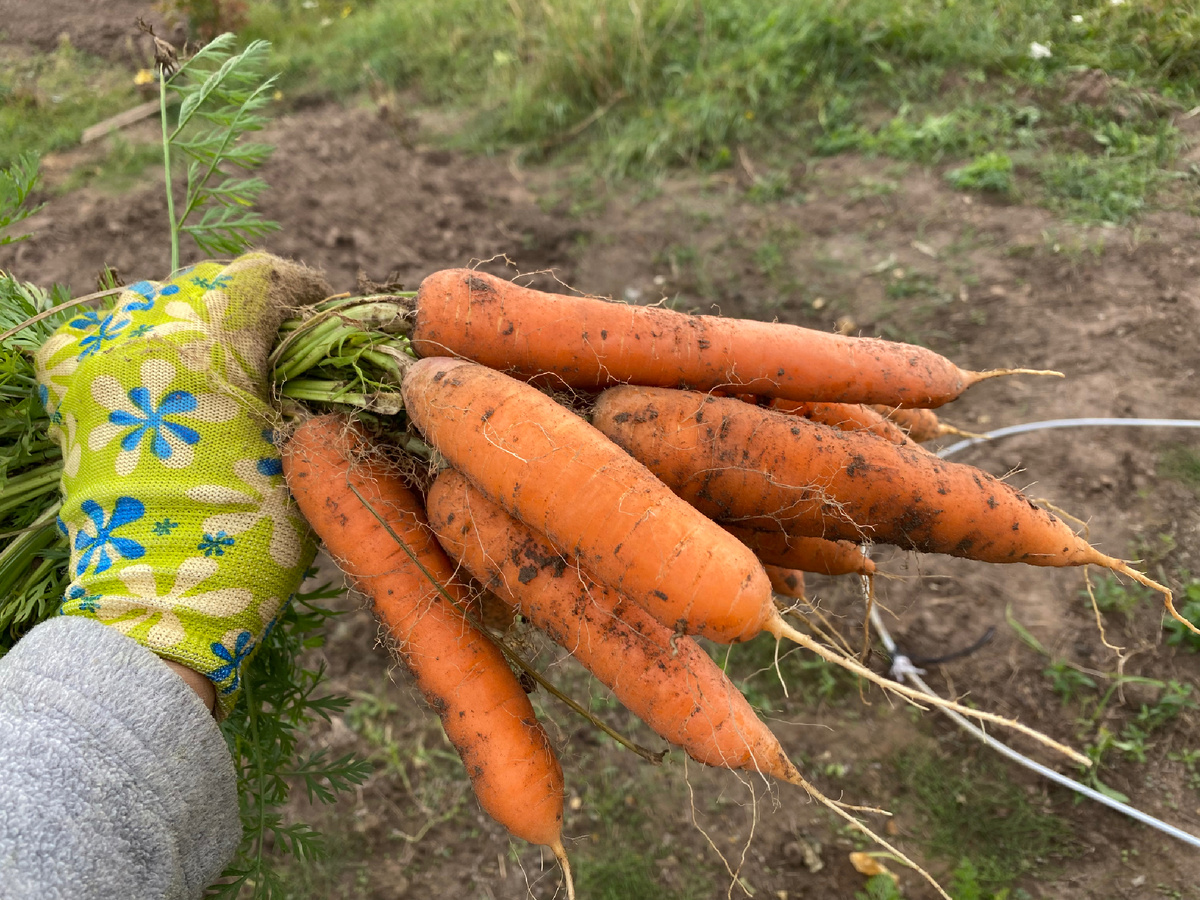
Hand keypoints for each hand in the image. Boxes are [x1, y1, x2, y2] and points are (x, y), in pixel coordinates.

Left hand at [35, 252, 328, 712]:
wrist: (163, 606)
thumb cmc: (251, 533)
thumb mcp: (307, 451)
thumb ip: (315, 388)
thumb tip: (331, 355)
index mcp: (211, 340)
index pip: (262, 278)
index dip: (303, 291)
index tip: (325, 317)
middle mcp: (143, 333)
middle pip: (207, 288)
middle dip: (251, 312)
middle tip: (283, 352)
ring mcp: (97, 363)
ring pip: (153, 307)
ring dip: (195, 326)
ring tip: (225, 369)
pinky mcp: (70, 398)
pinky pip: (98, 339)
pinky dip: (132, 344)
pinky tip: (160, 373)